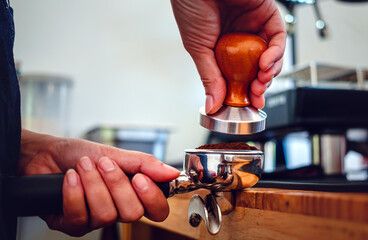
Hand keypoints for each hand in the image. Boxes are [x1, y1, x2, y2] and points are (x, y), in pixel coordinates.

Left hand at [19, 129, 179, 236]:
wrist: (46, 153)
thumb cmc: (80, 153)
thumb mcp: (115, 153)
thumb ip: (144, 164)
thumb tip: (172, 172)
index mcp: (132, 193)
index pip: (157, 210)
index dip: (152, 198)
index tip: (139, 178)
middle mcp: (116, 209)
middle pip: (133, 214)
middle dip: (116, 184)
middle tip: (103, 164)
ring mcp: (95, 220)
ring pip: (106, 215)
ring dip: (93, 184)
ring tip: (83, 166)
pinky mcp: (73, 225)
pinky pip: (80, 218)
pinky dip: (74, 193)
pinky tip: (70, 178)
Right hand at [171, 0, 286, 112]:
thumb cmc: (190, 6)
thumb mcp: (198, 49)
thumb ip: (209, 77)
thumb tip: (212, 104)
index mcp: (222, 49)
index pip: (238, 76)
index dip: (244, 93)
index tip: (249, 105)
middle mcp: (239, 39)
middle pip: (257, 69)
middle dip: (259, 86)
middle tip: (255, 96)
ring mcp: (253, 27)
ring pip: (271, 57)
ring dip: (269, 73)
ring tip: (260, 82)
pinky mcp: (266, 14)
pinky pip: (278, 37)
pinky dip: (275, 53)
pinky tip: (265, 63)